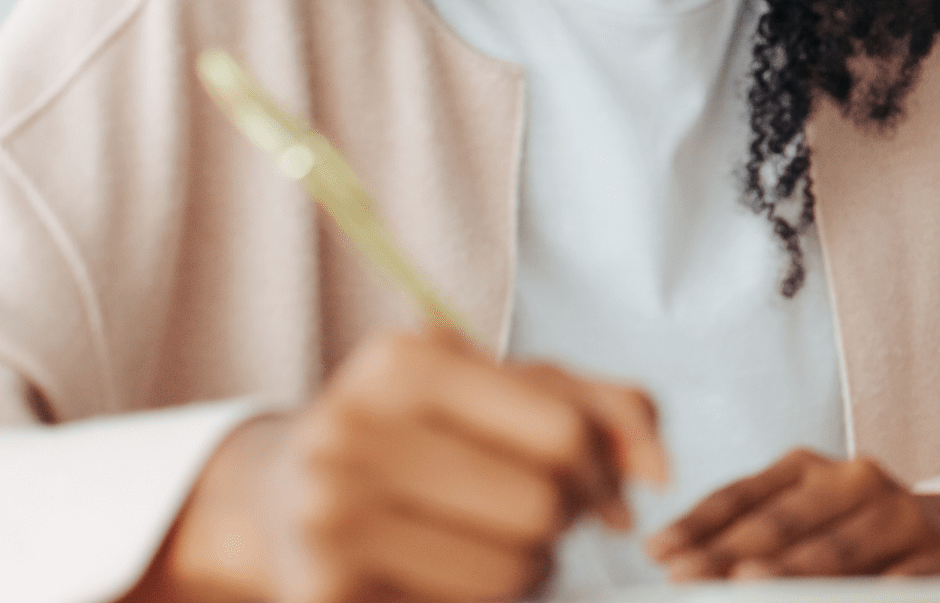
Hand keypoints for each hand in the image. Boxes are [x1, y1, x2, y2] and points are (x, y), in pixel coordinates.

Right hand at [143, 324, 667, 602]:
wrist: (279, 496)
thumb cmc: (422, 433)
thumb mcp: (504, 389)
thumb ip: (601, 406)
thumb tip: (660, 471)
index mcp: (405, 360)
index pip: (566, 431)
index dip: (605, 472)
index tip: (603, 489)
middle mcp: (353, 429)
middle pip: (541, 507)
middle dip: (562, 523)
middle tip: (536, 519)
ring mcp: (327, 515)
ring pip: (510, 572)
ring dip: (529, 572)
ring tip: (491, 547)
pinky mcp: (321, 591)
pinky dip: (482, 602)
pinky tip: (448, 577)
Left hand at [646, 449, 939, 581]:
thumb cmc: (856, 535)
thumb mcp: (803, 518)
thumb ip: (744, 532)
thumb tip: (665, 559)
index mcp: (810, 467)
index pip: (744, 496)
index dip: (699, 526)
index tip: (658, 557)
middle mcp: (857, 481)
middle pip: (784, 525)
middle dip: (731, 557)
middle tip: (689, 582)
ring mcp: (901, 518)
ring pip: (836, 554)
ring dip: (790, 577)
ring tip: (747, 588)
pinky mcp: (937, 563)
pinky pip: (893, 586)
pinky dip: (863, 596)